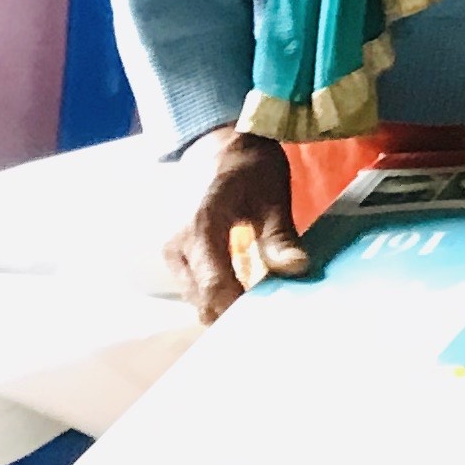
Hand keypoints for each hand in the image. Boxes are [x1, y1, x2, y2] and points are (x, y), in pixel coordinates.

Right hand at [164, 130, 308, 320]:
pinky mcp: (173, 253)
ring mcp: (169, 251)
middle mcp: (175, 246)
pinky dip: (217, 292)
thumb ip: (279, 236)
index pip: (215, 286)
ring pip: (196, 296)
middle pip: (202, 299)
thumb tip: (296, 269)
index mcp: (200, 229)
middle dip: (234, 313)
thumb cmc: (247, 165)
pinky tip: (247, 290)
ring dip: (224, 304)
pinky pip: (193, 284)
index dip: (239, 310)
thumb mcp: (271, 196)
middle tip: (273, 316)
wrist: (213, 142)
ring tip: (264, 304)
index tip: (269, 321)